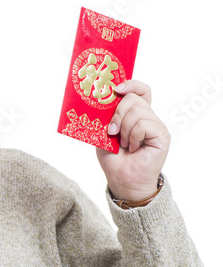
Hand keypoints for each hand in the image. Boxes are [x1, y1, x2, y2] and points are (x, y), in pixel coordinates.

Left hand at [95, 80, 169, 200]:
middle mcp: (148, 117)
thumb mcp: (103, 135)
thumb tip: (104, 101)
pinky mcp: (162, 135)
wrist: (123, 181)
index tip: (116, 89)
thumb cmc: (114, 160)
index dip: (130, 84)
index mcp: (136, 115)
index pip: (140, 90)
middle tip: (113, 132)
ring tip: (125, 145)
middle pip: (134, 98)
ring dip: (124, 129)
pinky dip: (133, 136)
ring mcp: (156, 125)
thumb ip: (106, 117)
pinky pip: (143, 124)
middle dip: (118, 114)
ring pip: (138, 111)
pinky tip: (134, 148)